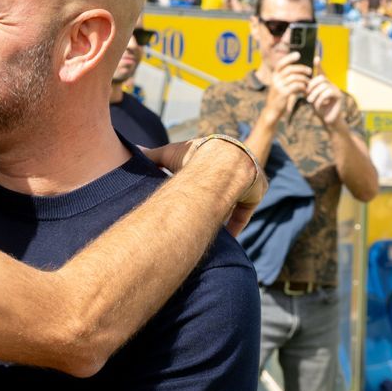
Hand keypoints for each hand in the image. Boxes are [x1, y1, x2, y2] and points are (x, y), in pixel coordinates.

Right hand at [153, 136, 267, 236]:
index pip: (207, 174)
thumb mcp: (169, 153)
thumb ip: (153, 155)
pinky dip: (235, 225)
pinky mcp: (254, 194)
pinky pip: (244, 213)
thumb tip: (136, 152)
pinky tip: (226, 238)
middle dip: (211, 204)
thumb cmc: (194, 156)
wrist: (223, 161)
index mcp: (213, 159)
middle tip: (198, 219)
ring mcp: (245, 182)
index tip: (189, 200)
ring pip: (233, 202)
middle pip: (221, 191)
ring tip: (209, 231)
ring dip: (223, 215)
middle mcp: (230, 171)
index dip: (199, 187)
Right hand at [261, 51, 311, 119]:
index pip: (281, 63)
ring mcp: (279, 86)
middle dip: (302, 69)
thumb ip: (286, 77)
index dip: (289, 58)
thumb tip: (299, 68)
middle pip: (290, 69)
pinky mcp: (284, 94)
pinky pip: (297, 86)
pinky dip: (303, 87)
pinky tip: (305, 90)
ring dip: (304, 79)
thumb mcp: (279, 85)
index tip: (298, 54)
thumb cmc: (279, 97)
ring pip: (295, 77)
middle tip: (310, 71)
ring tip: (309, 83)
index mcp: (274, 76)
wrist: (272, 110)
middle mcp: (275, 80)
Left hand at [305, 70, 346, 128]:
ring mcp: (336, 89)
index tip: (316, 58)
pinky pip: (327, 93)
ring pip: (323, 86)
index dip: (319, 66)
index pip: (321, 72)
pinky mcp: (339, 96)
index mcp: (324, 84)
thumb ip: (308, 90)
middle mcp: (331, 84)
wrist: (327, 120)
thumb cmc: (319, 109)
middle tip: (307, 95)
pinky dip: (320, 100)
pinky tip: (318, 106)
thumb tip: (301, 83)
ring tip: (311, 102)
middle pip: (321, 78)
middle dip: (312, 86)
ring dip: (314, 94)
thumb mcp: (311, 98)